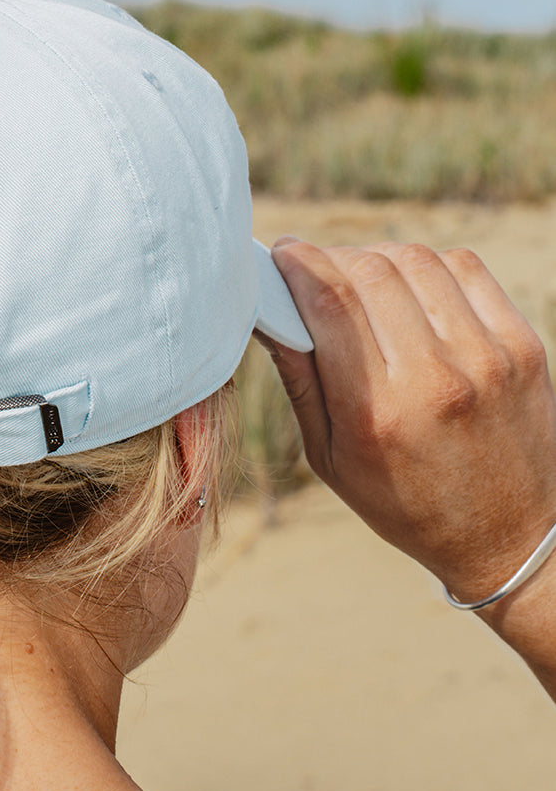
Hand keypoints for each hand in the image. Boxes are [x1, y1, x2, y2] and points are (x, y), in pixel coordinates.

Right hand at [260, 240, 555, 607]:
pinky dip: (428, 265)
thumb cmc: (409, 504)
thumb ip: (300, 382)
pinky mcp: (521, 344)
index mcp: (378, 412)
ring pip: (417, 260)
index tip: (282, 254)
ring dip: (377, 258)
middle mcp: (436, 377)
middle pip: (370, 271)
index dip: (297, 264)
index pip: (330, 302)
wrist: (512, 536)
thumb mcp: (331, 461)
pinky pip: (465, 269)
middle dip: (331, 258)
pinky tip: (412, 288)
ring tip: (362, 279)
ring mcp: (487, 356)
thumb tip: (269, 313)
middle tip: (315, 269)